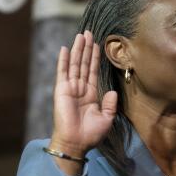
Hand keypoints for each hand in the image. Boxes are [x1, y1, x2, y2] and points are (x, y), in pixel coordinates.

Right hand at [50, 31, 117, 158]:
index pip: (93, 71)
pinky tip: (65, 48)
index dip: (95, 58)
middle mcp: (80, 88)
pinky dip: (63, 60)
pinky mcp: (61, 90)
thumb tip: (113, 91)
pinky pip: (62, 72)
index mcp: (90, 94)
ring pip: (75, 64)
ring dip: (78, 49)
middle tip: (89, 33)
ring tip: (81, 35)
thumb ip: (110, 104)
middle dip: (86, 48)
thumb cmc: (90, 134)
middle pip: (83, 63)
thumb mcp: (106, 118)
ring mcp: (70, 88)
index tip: (98, 44)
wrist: (76, 143)